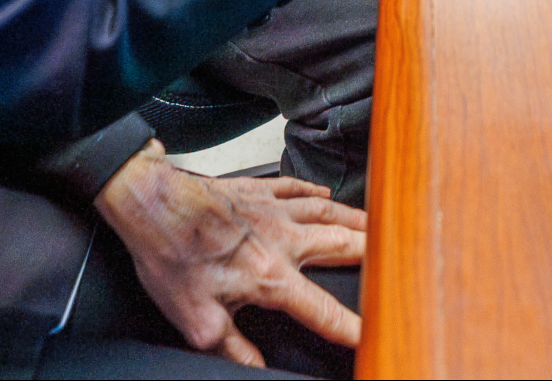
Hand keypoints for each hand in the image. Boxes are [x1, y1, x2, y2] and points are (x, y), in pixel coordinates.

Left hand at [93, 141, 365, 367]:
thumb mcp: (197, 320)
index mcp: (270, 276)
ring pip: (328, 213)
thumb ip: (233, 349)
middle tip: (399, 258)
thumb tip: (255, 369)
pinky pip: (298, 188)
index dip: (352, 326)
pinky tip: (326, 194)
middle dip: (374, 255)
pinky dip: (317, 192)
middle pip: (341, 247)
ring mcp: (272, 209)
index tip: (373, 334)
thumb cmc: (171, 254)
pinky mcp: (258, 189)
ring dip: (356, 221)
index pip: (322, 309)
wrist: (152, 202)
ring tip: (378, 226)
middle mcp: (281, 238)